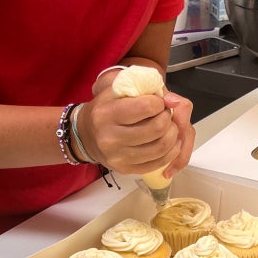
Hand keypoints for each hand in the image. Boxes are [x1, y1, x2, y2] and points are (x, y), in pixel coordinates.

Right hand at [77, 85, 194, 175]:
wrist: (85, 136)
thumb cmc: (104, 109)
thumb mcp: (115, 90)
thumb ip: (142, 88)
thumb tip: (172, 100)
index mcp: (106, 114)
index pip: (147, 107)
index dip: (159, 102)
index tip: (157, 102)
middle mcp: (110, 138)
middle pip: (157, 128)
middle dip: (167, 117)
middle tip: (164, 114)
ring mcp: (118, 157)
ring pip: (161, 147)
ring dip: (172, 134)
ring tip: (168, 126)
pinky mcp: (126, 170)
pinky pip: (158, 162)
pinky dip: (171, 151)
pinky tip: (171, 141)